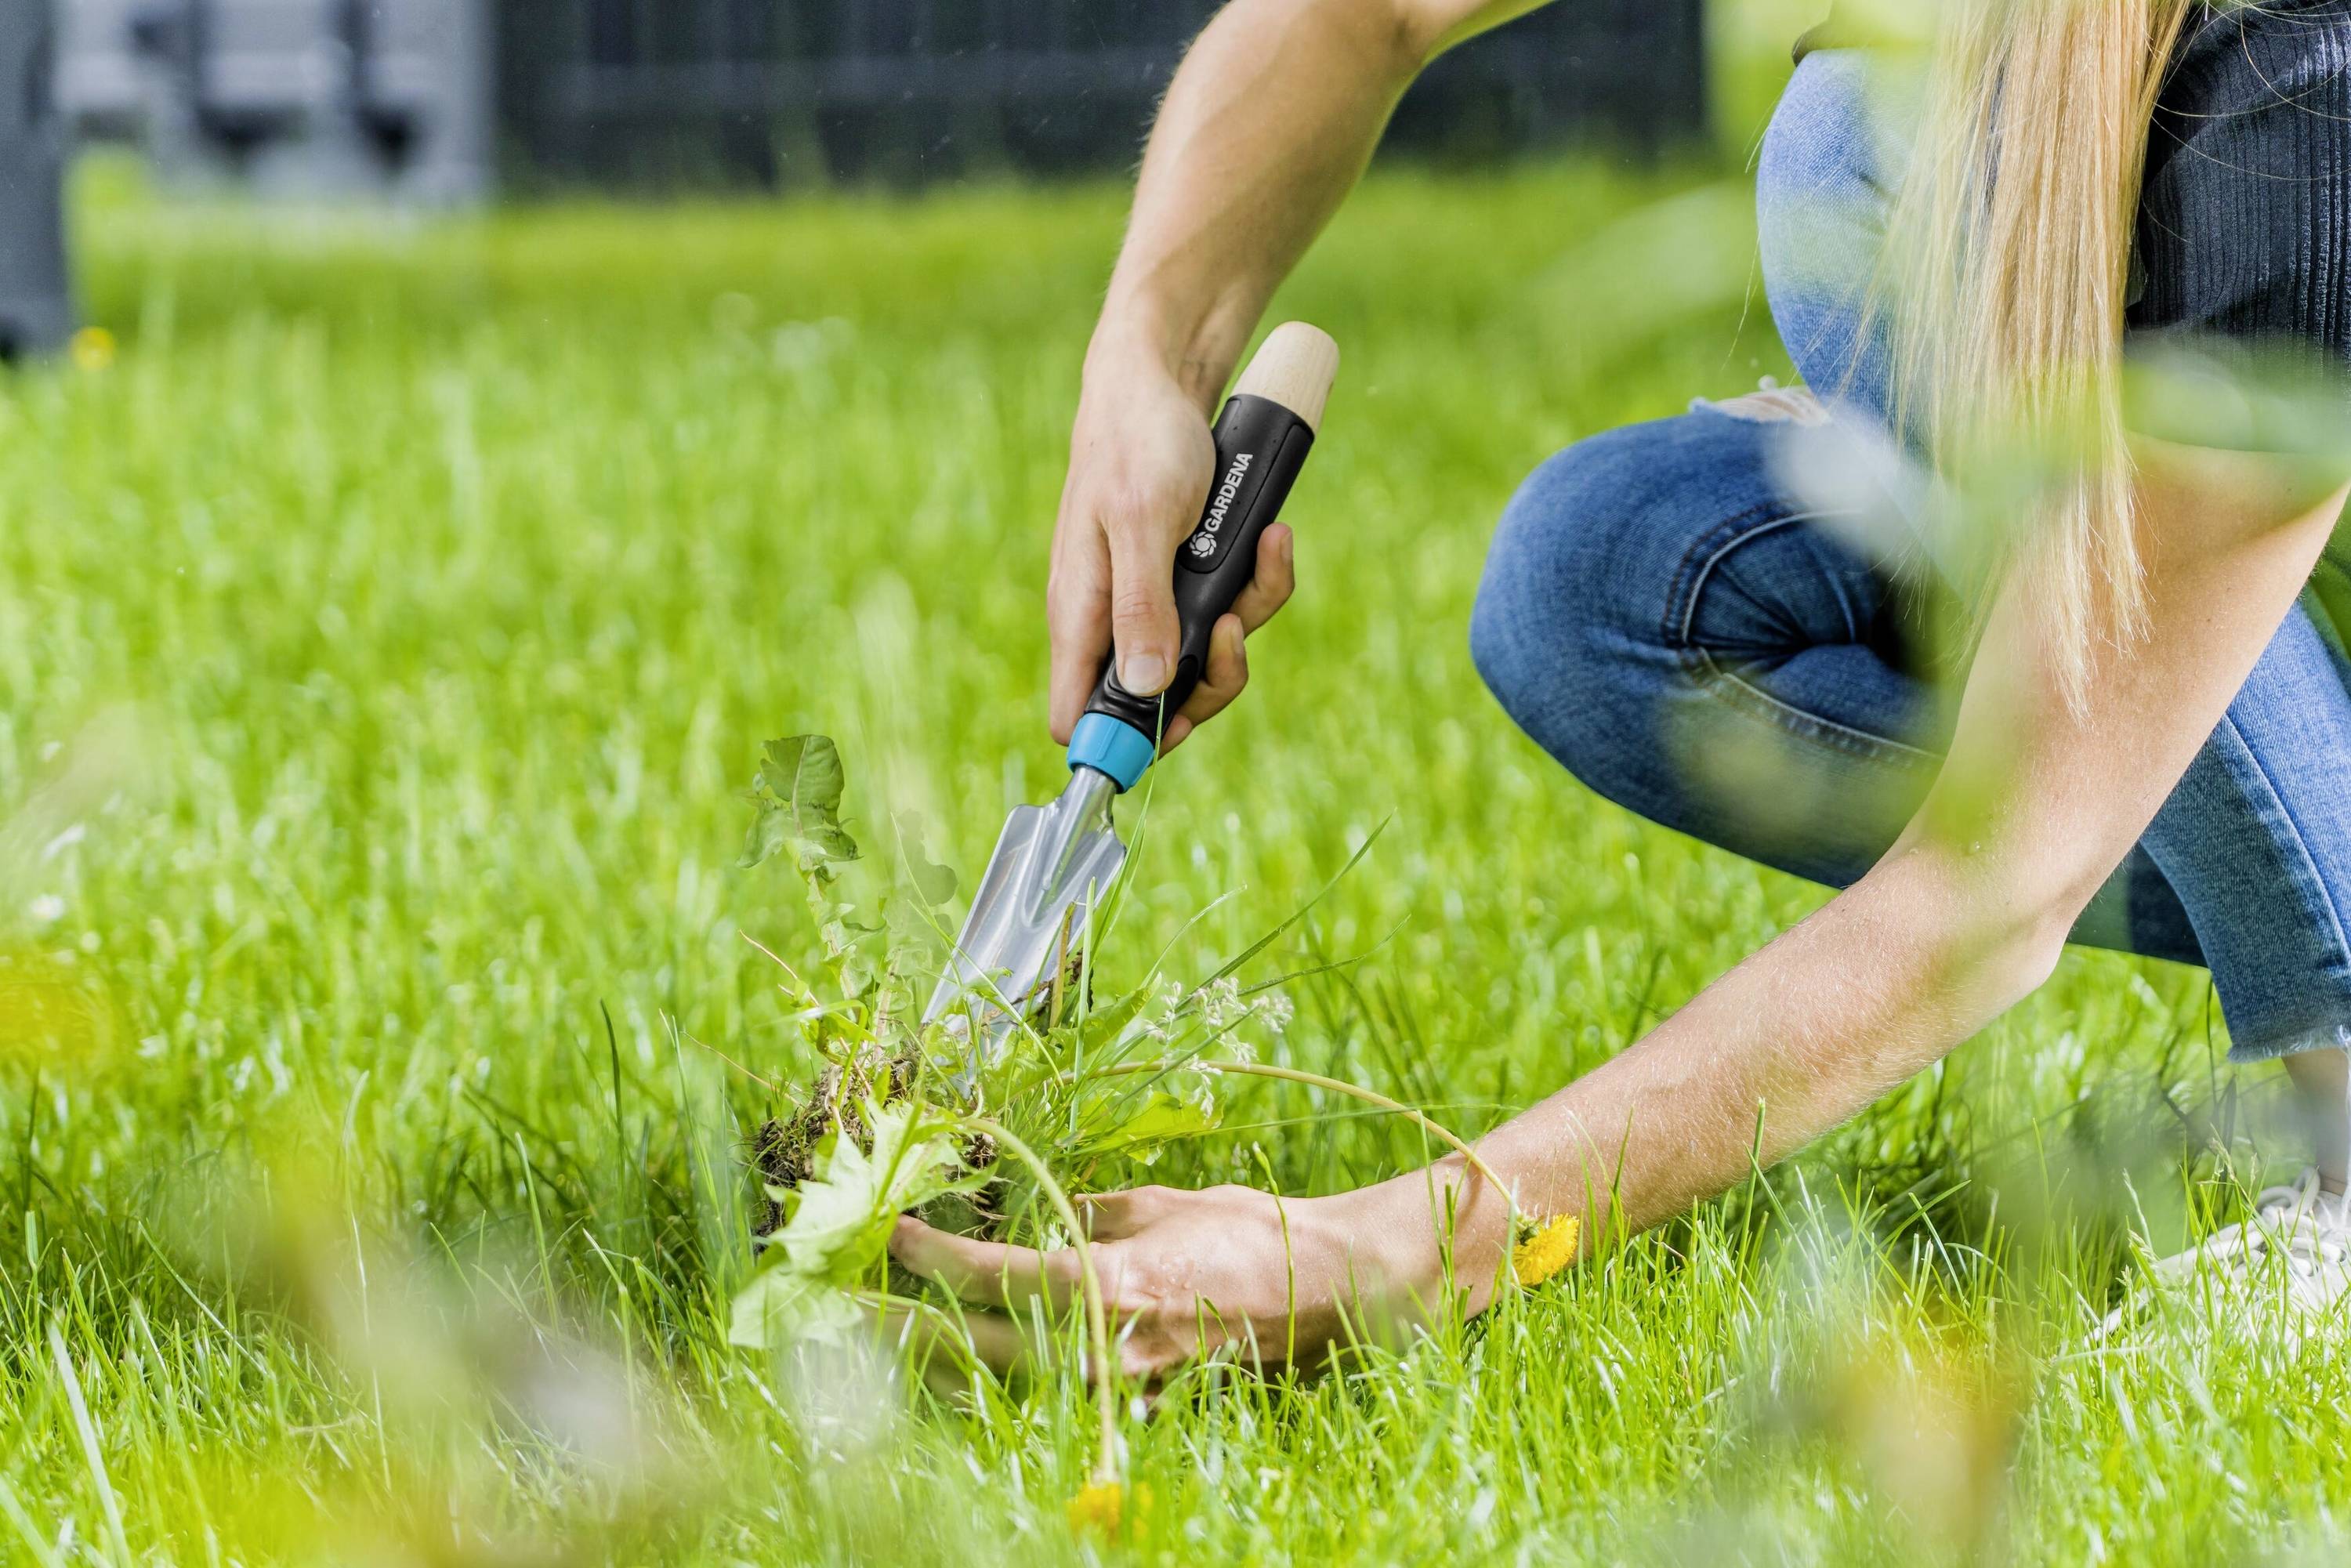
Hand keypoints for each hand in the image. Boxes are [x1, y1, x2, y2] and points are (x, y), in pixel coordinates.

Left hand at [888, 1180, 1440, 1380]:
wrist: (1325, 1296)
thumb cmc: (1249, 1236)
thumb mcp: (1162, 1205)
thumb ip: (1092, 1212)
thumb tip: (1040, 1209)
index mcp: (1111, 1288)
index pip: (995, 1277)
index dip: (933, 1254)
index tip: (890, 1229)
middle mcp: (1101, 1351)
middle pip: (970, 1347)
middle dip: (892, 1324)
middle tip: (825, 1301)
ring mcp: (1110, 1389)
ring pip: (990, 1385)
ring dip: (920, 1360)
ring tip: (858, 1336)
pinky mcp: (1122, 1405)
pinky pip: (1030, 1399)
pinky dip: (976, 1381)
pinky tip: (937, 1367)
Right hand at [1046, 342, 1296, 750]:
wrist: (1161, 377)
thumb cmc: (1138, 441)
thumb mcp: (1144, 521)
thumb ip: (1142, 608)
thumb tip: (1148, 689)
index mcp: (1081, 616)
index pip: (1080, 716)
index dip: (1123, 743)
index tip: (1175, 728)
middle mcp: (1113, 619)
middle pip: (1161, 703)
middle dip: (1214, 677)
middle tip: (1236, 628)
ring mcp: (1152, 600)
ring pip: (1206, 655)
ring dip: (1250, 615)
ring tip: (1267, 550)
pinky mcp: (1186, 577)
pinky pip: (1230, 607)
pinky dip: (1259, 578)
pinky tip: (1273, 537)